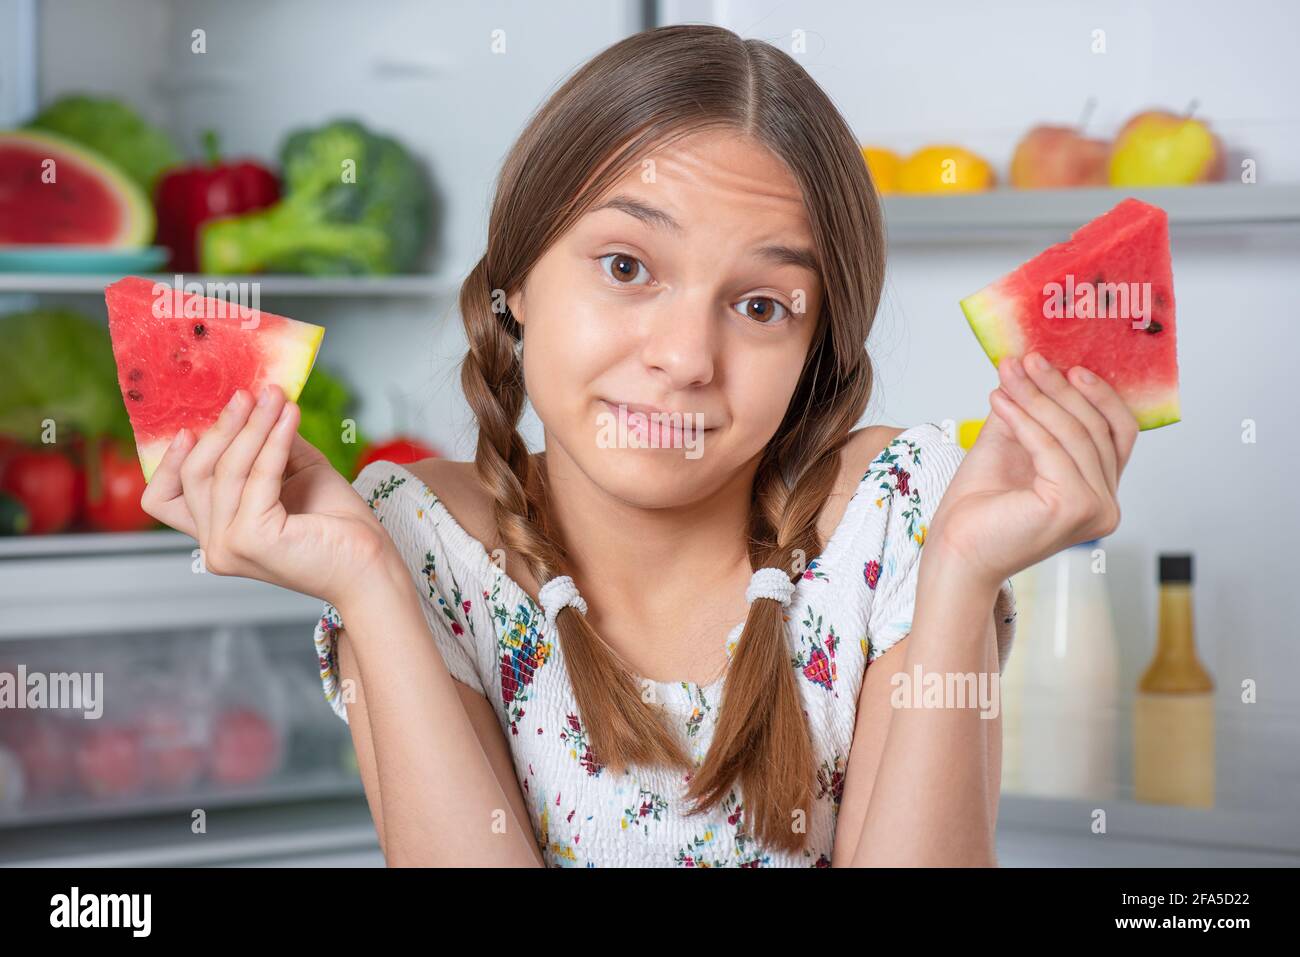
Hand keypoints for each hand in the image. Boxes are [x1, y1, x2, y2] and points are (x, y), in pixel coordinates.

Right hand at [141, 384, 392, 606]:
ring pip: (225, 470)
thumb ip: (268, 445)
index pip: (163, 500)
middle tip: (248, 394)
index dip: (169, 461)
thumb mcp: (296, 473)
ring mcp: (229, 546)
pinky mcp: (251, 539)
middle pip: (194, 475)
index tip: (189, 426)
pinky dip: (274, 441)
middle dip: (222, 428)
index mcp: (218, 534)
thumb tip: (258, 401)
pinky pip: (258, 475)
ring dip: (252, 426)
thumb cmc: (338, 525)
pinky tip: (289, 417)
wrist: (371, 562)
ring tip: (274, 398)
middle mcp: (215, 546)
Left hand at [926, 352, 1138, 589]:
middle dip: (1059, 388)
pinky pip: (1052, 448)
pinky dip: (1025, 419)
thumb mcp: (1010, 445)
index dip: (1097, 394)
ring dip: (1038, 397)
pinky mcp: (1074, 507)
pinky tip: (1000, 400)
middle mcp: (1107, 505)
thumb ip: (1030, 411)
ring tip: (1008, 374)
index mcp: (1099, 492)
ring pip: (1074, 434)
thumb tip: (1031, 364)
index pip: (1117, 433)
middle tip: (1029, 359)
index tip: (1066, 363)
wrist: (955, 551)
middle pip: (1096, 428)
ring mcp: (1096, 509)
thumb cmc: (979, 509)